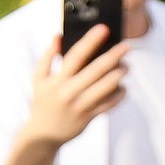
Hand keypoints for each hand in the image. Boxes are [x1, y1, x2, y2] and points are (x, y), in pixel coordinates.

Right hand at [23, 28, 128, 151]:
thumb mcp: (38, 79)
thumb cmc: (42, 102)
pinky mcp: (88, 118)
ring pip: (105, 88)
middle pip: (96, 70)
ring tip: (126, 67)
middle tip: (126, 46)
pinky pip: (108, 105)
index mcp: (57, 80)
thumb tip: (58, 36)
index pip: (76, 55)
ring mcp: (80, 106)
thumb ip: (47, 56)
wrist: (43, 135)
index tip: (104, 29)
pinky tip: (123, 87)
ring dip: (119, 75)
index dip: (91, 41)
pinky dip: (119, 95)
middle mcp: (69, 92)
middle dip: (114, 56)